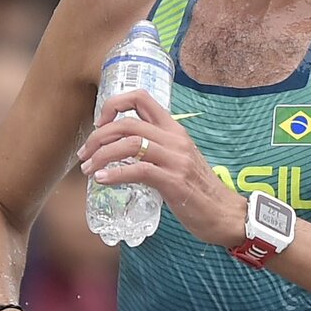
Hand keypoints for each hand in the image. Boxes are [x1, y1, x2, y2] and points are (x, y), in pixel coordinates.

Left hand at [78, 89, 245, 247]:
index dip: (114, 104)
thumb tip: (122, 150)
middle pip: (128, 122)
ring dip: (101, 155)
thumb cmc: (199, 189)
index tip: (100, 124)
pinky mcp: (174, 181)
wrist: (225, 213)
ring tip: (88, 170)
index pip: (141, 97)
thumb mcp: (178, 159)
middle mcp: (175, 139)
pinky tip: (102, 180)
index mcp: (174, 129)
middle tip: (85, 154)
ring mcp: (176, 159)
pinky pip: (139, 170)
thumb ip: (155, 149)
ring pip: (129, 144)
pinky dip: (115, 174)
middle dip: (98, 136)